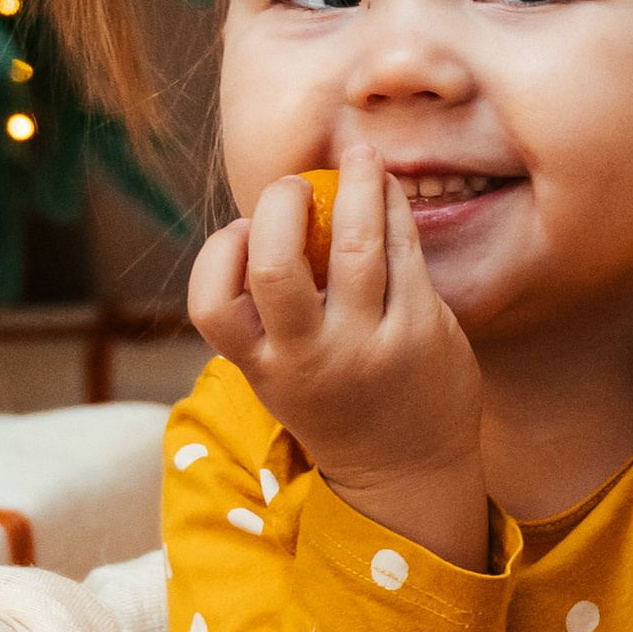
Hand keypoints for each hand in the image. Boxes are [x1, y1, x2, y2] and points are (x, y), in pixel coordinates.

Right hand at [186, 148, 488, 565]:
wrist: (407, 473)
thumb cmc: (335, 400)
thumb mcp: (283, 373)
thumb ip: (269, 313)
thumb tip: (274, 215)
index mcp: (263, 369)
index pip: (210, 304)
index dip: (218, 254)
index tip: (244, 232)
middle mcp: (310, 360)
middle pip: (274, 267)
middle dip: (280, 204)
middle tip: (295, 185)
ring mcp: (369, 347)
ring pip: (356, 245)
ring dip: (357, 185)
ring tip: (360, 157)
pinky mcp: (422, 330)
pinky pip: (404, 251)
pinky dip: (394, 209)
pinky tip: (389, 192)